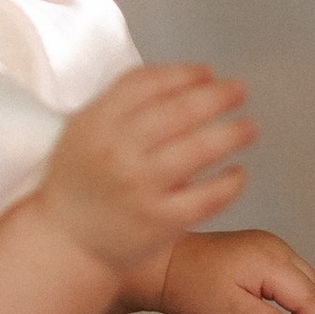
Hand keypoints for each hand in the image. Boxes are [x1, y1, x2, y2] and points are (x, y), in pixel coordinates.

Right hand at [40, 63, 252, 276]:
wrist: (66, 241)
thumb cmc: (79, 183)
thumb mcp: (84, 130)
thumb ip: (121, 104)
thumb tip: (184, 80)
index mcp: (97, 122)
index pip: (149, 83)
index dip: (185, 73)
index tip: (207, 72)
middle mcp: (118, 150)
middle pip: (181, 110)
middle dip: (218, 96)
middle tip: (239, 91)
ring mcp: (141, 186)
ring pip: (201, 149)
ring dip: (233, 133)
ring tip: (249, 129)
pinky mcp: (161, 220)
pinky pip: (209, 196)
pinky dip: (231, 182)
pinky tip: (238, 173)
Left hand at [154, 226, 314, 313]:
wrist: (161, 266)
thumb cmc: (190, 287)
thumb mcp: (229, 313)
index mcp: (268, 259)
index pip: (308, 296)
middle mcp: (274, 247)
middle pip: (311, 289)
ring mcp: (268, 247)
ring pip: (303, 284)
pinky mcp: (260, 253)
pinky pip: (289, 279)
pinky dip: (294, 303)